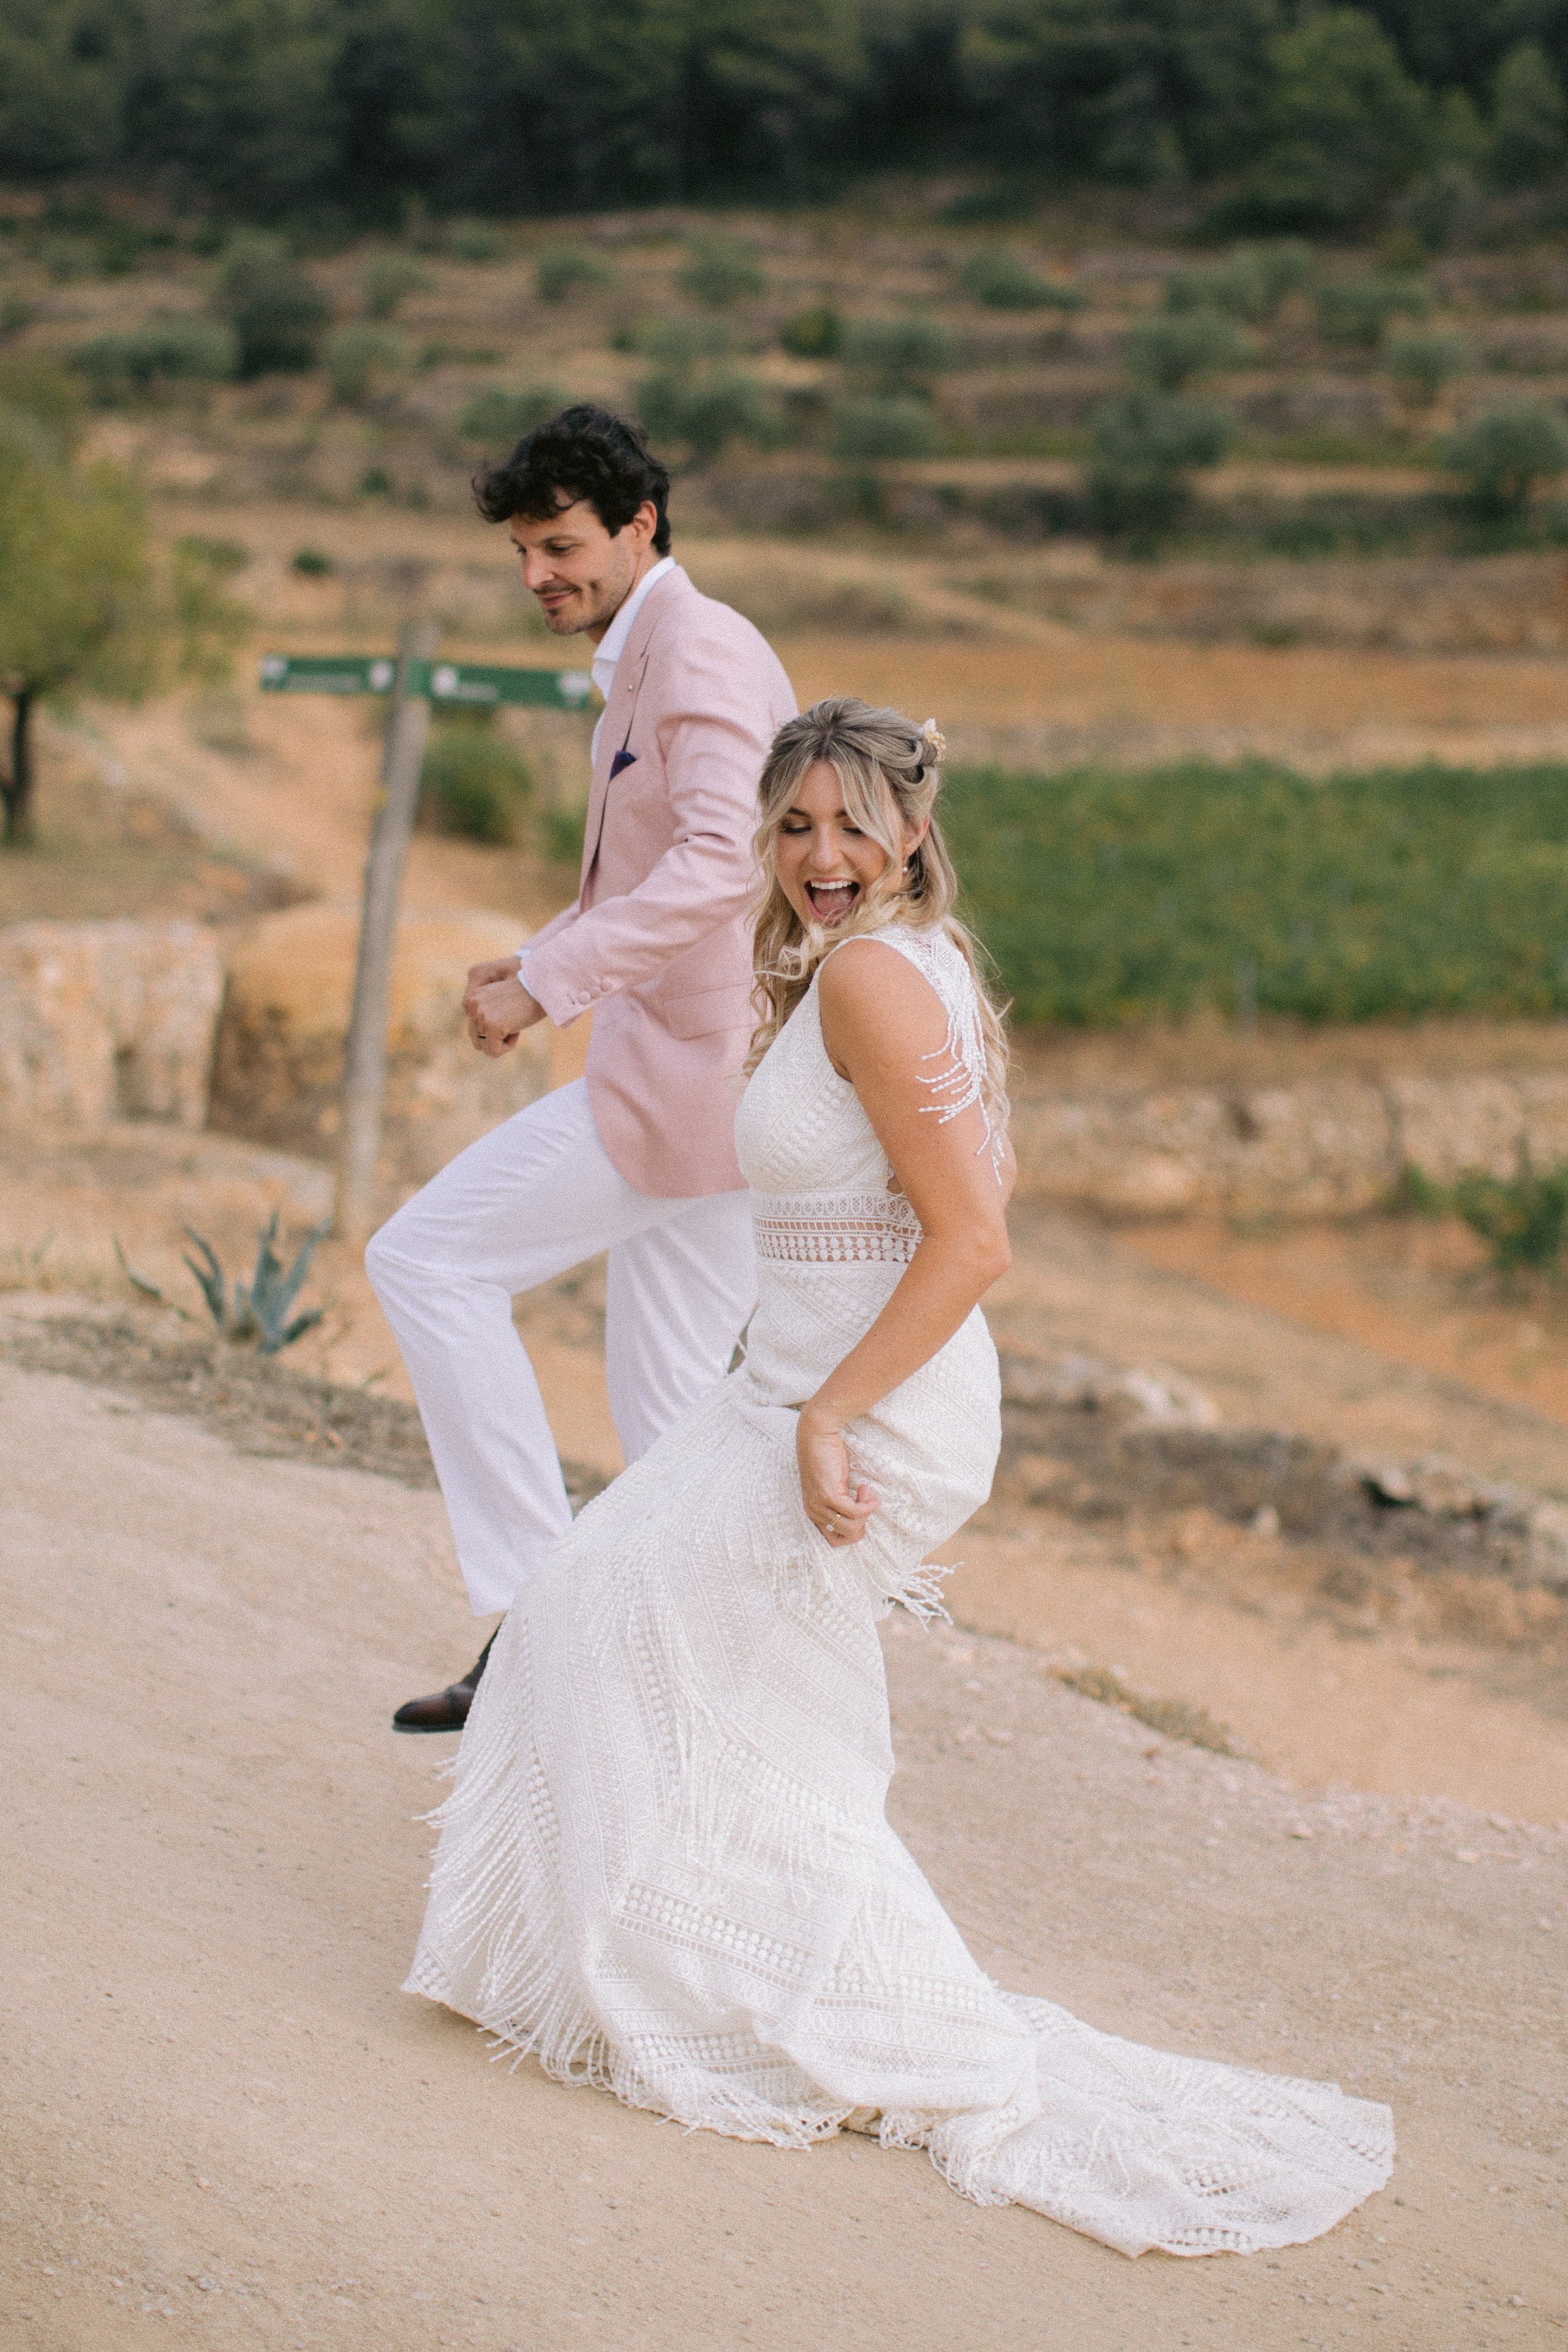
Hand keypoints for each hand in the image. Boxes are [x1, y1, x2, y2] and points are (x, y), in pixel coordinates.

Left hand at [463, 959, 543, 1056]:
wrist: (540, 990)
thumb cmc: (525, 996)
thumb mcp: (499, 1001)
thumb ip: (486, 1014)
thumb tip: (478, 1043)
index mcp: (473, 997)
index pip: (474, 1028)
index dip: (492, 1029)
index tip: (508, 1016)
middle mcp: (472, 1006)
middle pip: (477, 1039)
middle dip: (496, 1037)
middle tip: (512, 1023)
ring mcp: (481, 1016)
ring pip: (485, 1047)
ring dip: (502, 1041)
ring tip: (515, 1026)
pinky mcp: (492, 1026)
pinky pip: (494, 1051)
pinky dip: (507, 1047)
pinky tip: (516, 1032)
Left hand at [797, 1408, 878, 1546]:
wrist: (817, 1434)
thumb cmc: (828, 1457)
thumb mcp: (835, 1485)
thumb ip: (843, 1501)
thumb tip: (862, 1514)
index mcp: (814, 1511)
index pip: (834, 1540)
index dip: (854, 1529)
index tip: (861, 1509)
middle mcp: (814, 1512)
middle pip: (845, 1537)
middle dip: (862, 1523)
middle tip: (866, 1500)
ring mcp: (819, 1505)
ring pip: (851, 1527)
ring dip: (866, 1512)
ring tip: (867, 1492)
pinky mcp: (828, 1495)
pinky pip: (855, 1512)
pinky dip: (867, 1506)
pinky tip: (870, 1492)